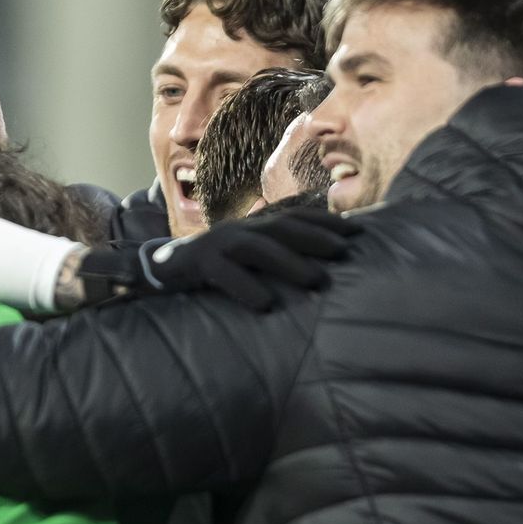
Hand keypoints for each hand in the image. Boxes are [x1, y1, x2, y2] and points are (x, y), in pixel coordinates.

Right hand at [77, 207, 360, 311]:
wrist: (164, 266)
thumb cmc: (217, 265)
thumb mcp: (250, 255)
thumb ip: (278, 253)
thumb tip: (322, 265)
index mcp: (256, 225)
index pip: (297, 218)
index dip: (327, 224)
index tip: (358, 234)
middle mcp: (241, 229)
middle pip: (284, 228)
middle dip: (317, 238)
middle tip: (347, 253)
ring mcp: (219, 243)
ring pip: (259, 248)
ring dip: (291, 263)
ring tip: (318, 281)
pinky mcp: (199, 262)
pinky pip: (224, 274)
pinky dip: (246, 288)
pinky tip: (266, 305)